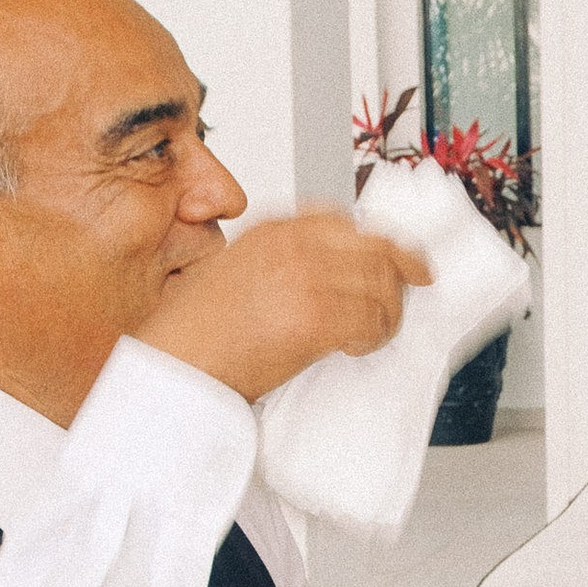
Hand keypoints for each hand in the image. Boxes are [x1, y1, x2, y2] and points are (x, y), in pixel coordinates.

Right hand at [135, 207, 426, 406]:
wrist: (176, 365)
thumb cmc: (193, 331)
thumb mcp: (232, 269)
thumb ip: (278, 259)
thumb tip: (325, 271)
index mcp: (273, 229)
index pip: (346, 222)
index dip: (382, 241)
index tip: (400, 257)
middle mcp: (293, 245)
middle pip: (375, 248)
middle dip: (399, 275)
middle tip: (411, 292)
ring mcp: (307, 278)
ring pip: (381, 286)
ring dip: (387, 313)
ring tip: (372, 332)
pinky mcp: (316, 317)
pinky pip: (371, 321)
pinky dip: (373, 337)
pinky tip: (355, 347)